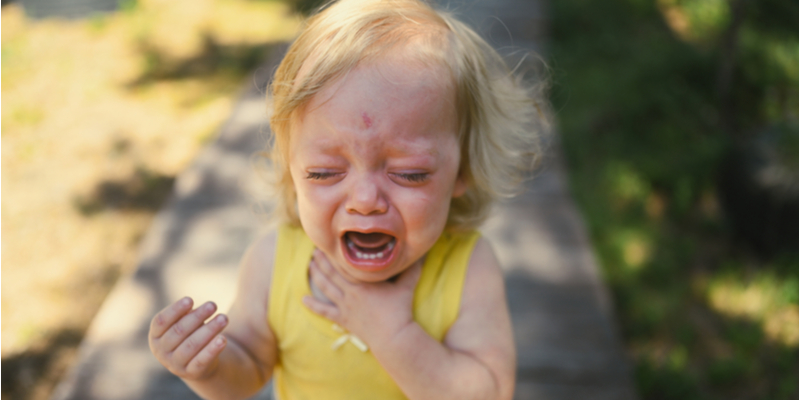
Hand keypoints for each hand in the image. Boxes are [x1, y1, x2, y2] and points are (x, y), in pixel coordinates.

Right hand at [149, 297, 228, 380]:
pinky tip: (223, 339)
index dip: (175, 310)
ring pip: (192, 345)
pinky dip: (212, 349)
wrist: (198, 363)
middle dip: (197, 316)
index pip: (161, 321)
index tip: (190, 299)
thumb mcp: (185, 324)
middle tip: (213, 305)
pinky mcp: (191, 373)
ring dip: (209, 330)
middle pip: (179, 331)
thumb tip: (191, 308)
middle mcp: (161, 352)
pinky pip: (202, 360)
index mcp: (155, 336)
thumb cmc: (189, 335)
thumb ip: (186, 315)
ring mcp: (175, 364)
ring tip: (223, 318)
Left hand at [303, 249, 421, 346]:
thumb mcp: (407, 286)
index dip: (335, 252)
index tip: (328, 241)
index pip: (344, 263)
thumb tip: (421, 253)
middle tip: (314, 249)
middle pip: (332, 272)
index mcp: (364, 281)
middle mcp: (351, 292)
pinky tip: (303, 299)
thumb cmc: (400, 310)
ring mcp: (345, 306)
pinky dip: (313, 305)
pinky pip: (325, 311)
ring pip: (326, 287)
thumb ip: (411, 269)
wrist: (393, 337)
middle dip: (322, 260)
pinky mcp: (344, 319)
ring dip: (316, 275)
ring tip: (309, 264)